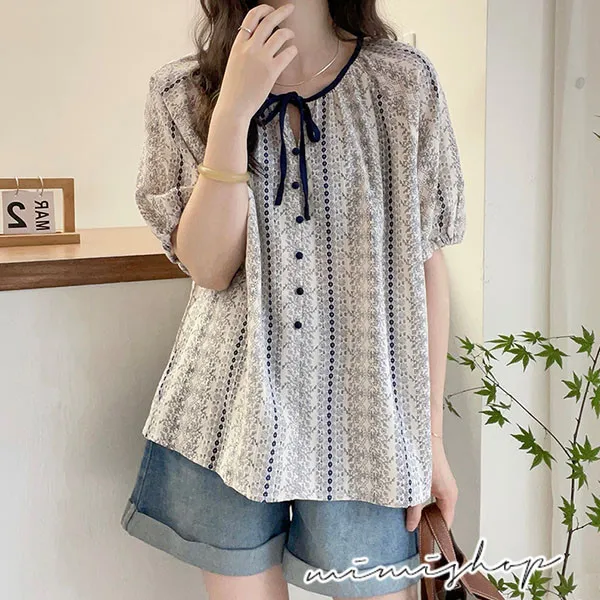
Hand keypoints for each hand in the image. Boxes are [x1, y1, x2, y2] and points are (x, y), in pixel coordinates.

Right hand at [215, 3, 298, 121]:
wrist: (233, 107)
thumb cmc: (233, 91)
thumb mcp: (234, 65)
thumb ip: (244, 53)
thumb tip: (257, 46)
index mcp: (238, 45)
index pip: (251, 18)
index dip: (263, 10)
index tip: (270, 10)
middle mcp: (250, 48)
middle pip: (268, 21)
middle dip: (281, 12)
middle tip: (290, 8)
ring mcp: (261, 58)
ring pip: (280, 35)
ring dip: (288, 33)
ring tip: (291, 35)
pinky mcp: (271, 71)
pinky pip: (287, 54)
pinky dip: (292, 50)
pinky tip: (293, 52)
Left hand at [405, 437, 457, 531]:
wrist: (424, 436)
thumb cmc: (424, 458)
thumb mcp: (416, 487)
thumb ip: (413, 508)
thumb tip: (411, 527)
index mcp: (449, 496)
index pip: (446, 523)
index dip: (435, 533)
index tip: (424, 541)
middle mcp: (450, 491)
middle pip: (442, 515)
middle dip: (429, 523)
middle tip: (415, 530)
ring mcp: (445, 484)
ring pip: (437, 505)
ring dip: (425, 511)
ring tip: (412, 517)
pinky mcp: (438, 478)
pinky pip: (434, 496)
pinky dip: (424, 501)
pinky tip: (412, 501)